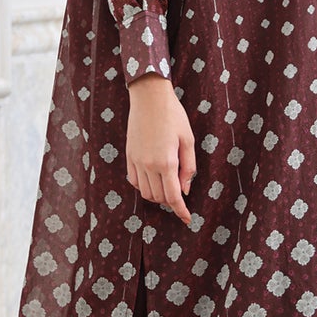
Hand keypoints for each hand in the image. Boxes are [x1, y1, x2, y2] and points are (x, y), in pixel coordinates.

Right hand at [126, 74, 196, 224]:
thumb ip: (188, 168)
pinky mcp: (129, 156)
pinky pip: (134, 181)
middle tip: (180, 193)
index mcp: (166, 162)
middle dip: (170, 201)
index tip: (187, 219)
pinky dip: (144, 186)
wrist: (148, 98)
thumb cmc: (173, 116)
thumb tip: (185, 190)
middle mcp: (149, 165)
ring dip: (157, 194)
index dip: (181, 210)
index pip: (173, 196)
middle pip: (158, 197)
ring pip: (145, 192)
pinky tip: (153, 178)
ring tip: (167, 185)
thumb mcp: (188, 140)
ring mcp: (136, 162)